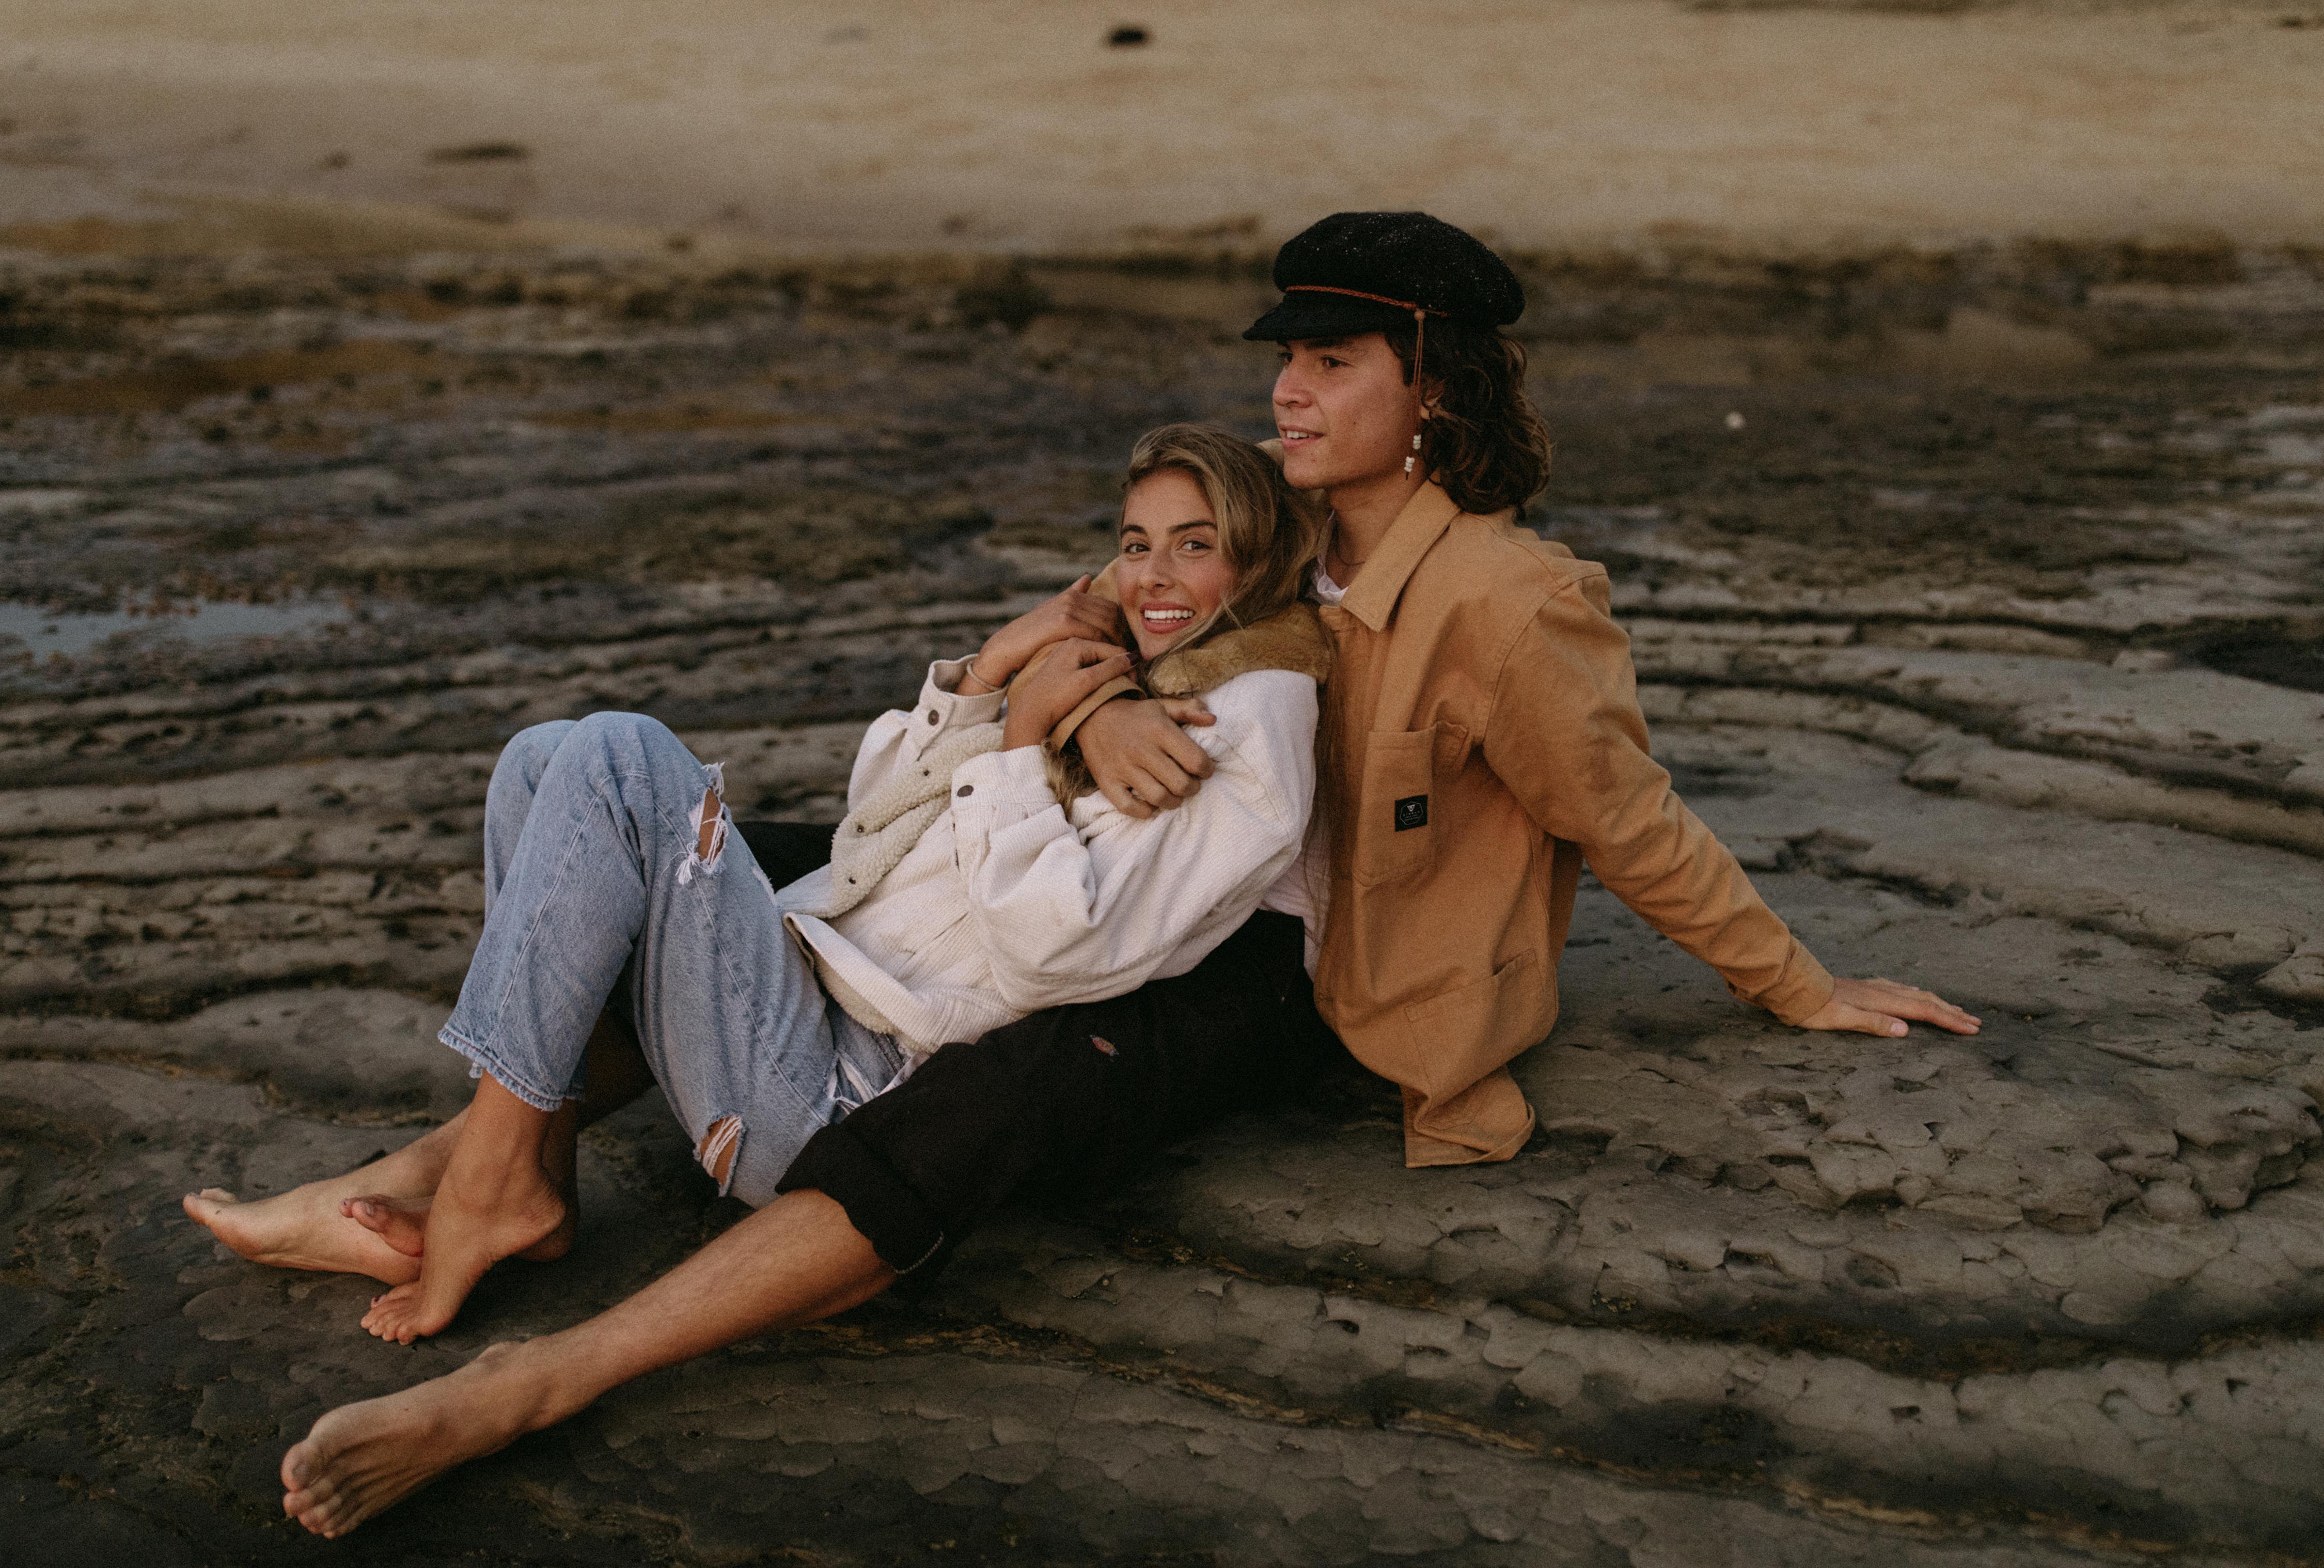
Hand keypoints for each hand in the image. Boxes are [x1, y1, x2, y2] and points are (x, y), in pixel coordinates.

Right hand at [961, 575, 1122, 693]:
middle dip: (1125, 635)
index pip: (1111, 607)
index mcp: (1073, 595)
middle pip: (1114, 614)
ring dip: (1120, 643)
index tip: (1128, 645)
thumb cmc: (1032, 635)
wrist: (1007, 647)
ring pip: (1108, 625)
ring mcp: (1068, 609)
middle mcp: (1072, 598)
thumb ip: (1071, 595)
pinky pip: (1096, 634)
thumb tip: (1087, 577)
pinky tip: (1111, 661)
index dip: (1123, 627)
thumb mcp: (1053, 611)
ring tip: (1126, 661)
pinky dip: (1107, 648)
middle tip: (1132, 655)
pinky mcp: (1064, 623)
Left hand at [1001, 639, 1133, 748]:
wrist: (1030, 713)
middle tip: (1128, 687)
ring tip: (1116, 687)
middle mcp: (1071, 642)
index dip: (1128, 666)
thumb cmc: (1056, 699)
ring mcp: (1067, 652)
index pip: (1114, 649)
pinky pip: (1090, 663)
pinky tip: (1101, 686)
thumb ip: (1111, 667)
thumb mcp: (1087, 682)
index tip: (1134, 684)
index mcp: (1077, 642)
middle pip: (1107, 651)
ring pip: (1100, 658)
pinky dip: (1100, 673)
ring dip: (1111, 671)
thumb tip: (1134, 657)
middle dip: (1120, 667)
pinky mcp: (1065, 664)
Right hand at [1075, 695, 1215, 817]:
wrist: (1091, 715)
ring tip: (1175, 795)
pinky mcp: (1107, 781)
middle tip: (1191, 784)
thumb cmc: (1134, 715)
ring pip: (1158, 798)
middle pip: (1180, 784)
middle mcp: (1141, 750)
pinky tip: (1151, 805)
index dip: (1206, 769)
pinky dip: (1144, 812)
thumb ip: (1189, 711)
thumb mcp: (1162, 706)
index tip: (1204, 770)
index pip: (1195, 760)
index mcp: (1159, 731)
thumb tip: (1213, 719)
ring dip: (1173, 802)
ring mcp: (1123, 768)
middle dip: (1192, 788)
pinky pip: (1128, 807)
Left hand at [1798, 977, 1981, 1037]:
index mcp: (1882, 1001)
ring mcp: (1875, 988)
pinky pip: (1902, 990)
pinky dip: (1918, 996)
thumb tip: (1905, 1030)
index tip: (1972, 1030)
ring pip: (1916, 994)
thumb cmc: (1814, 1007)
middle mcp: (1883, 991)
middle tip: (1976, 1023)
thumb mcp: (1842, 1019)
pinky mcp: (1866, 988)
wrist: (1794, 985)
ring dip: (1939, 1003)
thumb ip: (1873, 1023)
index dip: (1950, 1021)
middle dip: (1952, 1012)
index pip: (1925, 1012)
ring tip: (1956, 1010)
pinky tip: (1916, 995)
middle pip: (1927, 1001)